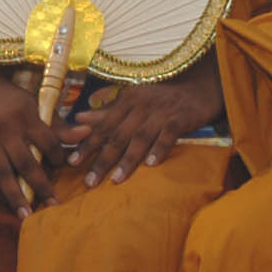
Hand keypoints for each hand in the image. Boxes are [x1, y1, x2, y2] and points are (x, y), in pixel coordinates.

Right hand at [0, 63, 58, 217]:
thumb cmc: (13, 99)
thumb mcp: (37, 106)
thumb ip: (59, 126)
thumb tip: (87, 134)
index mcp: (26, 117)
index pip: (47, 142)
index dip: (58, 157)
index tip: (62, 166)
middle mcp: (7, 130)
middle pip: (26, 163)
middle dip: (41, 186)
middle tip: (54, 205)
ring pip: (3, 174)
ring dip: (15, 196)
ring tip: (26, 215)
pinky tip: (7, 202)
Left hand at [61, 69, 221, 187]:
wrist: (200, 89)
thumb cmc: (163, 100)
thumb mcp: (134, 101)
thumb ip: (107, 112)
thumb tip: (79, 118)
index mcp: (127, 100)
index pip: (103, 125)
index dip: (87, 144)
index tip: (72, 163)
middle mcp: (141, 104)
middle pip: (118, 134)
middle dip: (102, 159)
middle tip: (89, 181)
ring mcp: (162, 110)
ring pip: (140, 137)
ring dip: (127, 160)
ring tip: (116, 180)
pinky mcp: (182, 117)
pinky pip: (168, 134)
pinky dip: (159, 148)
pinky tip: (151, 165)